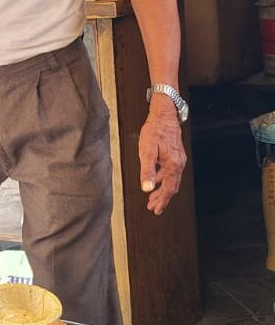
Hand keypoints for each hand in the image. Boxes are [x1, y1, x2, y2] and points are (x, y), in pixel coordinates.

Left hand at [138, 95, 186, 214]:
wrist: (164, 115)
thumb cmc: (155, 130)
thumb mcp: (147, 151)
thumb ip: (147, 170)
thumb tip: (146, 188)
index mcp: (172, 165)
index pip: (168, 189)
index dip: (162, 201)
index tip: (156, 210)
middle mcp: (178, 164)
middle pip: (171, 187)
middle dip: (162, 198)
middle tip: (153, 207)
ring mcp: (178, 159)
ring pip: (171, 180)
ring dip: (162, 189)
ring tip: (153, 197)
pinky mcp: (175, 154)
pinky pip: (170, 172)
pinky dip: (162, 179)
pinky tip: (155, 179)